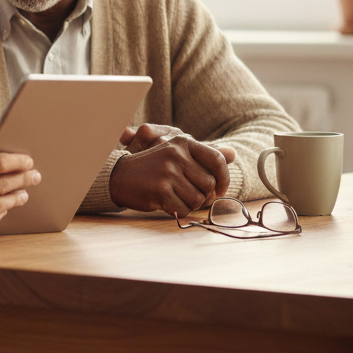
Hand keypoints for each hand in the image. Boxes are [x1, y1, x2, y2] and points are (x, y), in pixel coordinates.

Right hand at [109, 128, 235, 216]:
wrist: (119, 175)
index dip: (224, 178)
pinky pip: (183, 209)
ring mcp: (167, 172)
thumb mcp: (177, 153)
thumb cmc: (153, 166)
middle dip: (204, 195)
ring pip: (198, 199)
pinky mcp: (160, 190)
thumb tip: (233, 154)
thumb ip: (204, 156)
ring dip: (190, 204)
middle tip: (190, 195)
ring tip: (176, 197)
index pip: (217, 160)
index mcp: (182, 142)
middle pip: (209, 184)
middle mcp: (176, 154)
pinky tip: (167, 203)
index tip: (220, 189)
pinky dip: (179, 211)